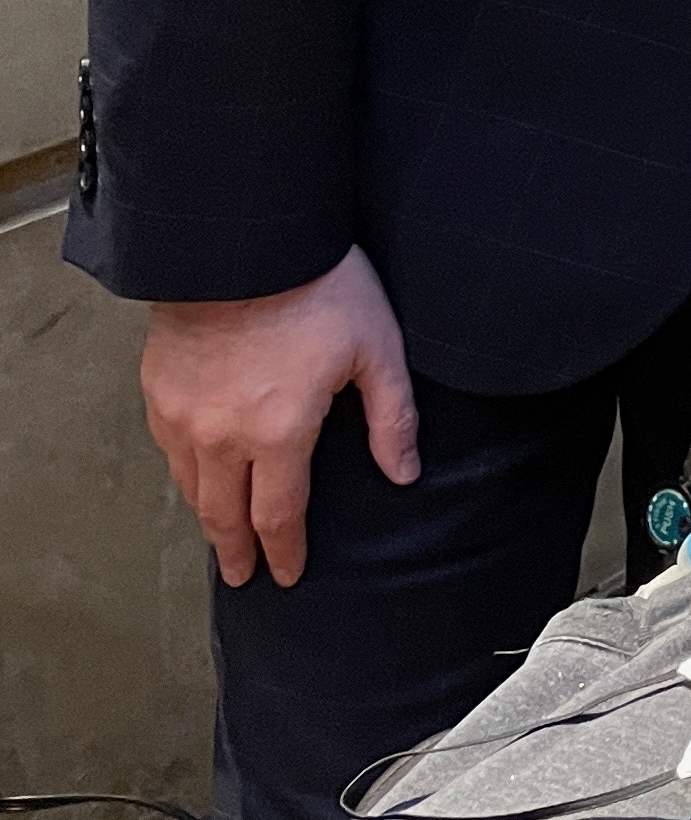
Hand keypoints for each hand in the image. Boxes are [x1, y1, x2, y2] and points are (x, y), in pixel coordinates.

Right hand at [141, 244, 419, 588]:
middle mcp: (220, 436)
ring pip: (190, 487)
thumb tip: (404, 472)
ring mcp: (182, 415)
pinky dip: (184, 475)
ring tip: (220, 536)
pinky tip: (195, 478)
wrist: (244, 243)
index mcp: (277, 433)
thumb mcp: (376, 350)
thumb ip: (391, 418)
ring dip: (207, 517)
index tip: (289, 574)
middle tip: (243, 576)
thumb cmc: (318, 289)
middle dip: (236, 551)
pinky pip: (169, 450)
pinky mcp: (158, 390)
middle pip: (223, 514)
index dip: (286, 550)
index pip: (278, 515)